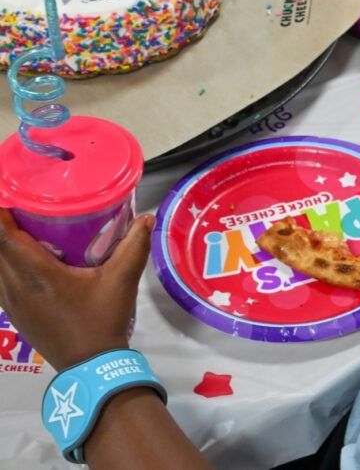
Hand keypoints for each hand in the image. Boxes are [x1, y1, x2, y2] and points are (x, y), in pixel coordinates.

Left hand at [0, 211, 153, 371]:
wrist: (90, 366)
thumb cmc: (102, 320)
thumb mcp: (122, 281)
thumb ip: (134, 247)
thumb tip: (146, 218)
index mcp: (37, 275)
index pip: (3, 236)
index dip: (1, 212)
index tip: (11, 192)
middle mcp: (15, 286)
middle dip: (3, 224)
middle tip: (24, 204)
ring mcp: (9, 302)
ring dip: (4, 244)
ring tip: (23, 227)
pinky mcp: (13, 312)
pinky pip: (0, 278)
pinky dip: (6, 262)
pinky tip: (25, 257)